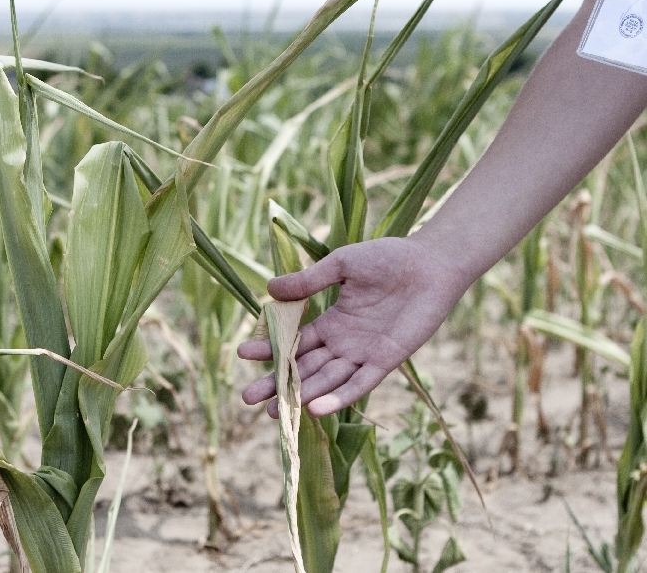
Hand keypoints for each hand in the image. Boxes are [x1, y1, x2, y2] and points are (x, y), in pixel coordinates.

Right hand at [238, 236, 469, 417]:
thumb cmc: (388, 258)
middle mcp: (344, 343)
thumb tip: (269, 289)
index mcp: (332, 322)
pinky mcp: (386, 361)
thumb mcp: (340, 265)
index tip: (243, 355)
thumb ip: (307, 282)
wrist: (430, 263)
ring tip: (274, 413)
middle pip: (304, 369)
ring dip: (301, 397)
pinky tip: (315, 409)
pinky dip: (338, 398)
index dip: (269, 350)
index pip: (294, 342)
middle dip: (277, 385)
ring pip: (326, 381)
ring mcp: (364, 354)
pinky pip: (359, 384)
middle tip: (248, 400)